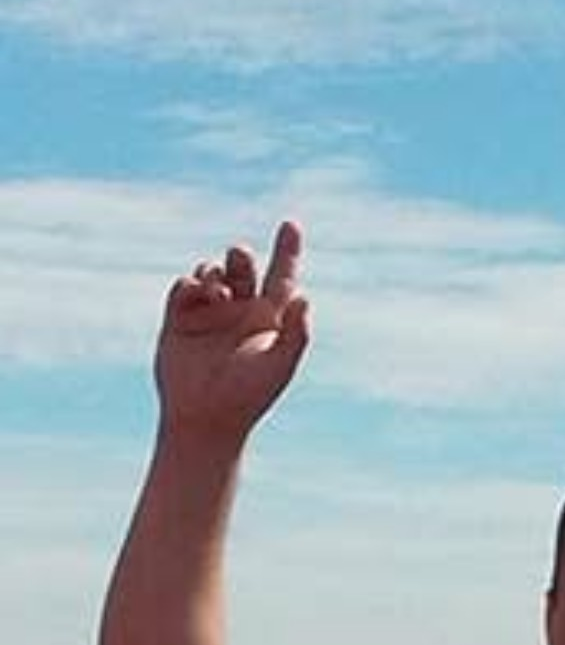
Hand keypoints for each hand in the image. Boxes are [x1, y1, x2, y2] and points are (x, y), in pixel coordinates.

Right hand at [154, 219, 309, 441]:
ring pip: (213, 273)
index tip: (290, 225)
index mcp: (269, 320)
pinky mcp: (180, 319)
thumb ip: (296, 333)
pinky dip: (191, 283)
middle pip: (242, 268)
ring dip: (216, 273)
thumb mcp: (279, 366)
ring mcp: (210, 314)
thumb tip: (305, 297)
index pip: (281, 277)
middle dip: (240, 257)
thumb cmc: (248, 397)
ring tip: (218, 292)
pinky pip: (185, 286)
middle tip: (238, 258)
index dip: (287, 251)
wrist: (205, 419)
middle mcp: (240, 313)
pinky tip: (198, 294)